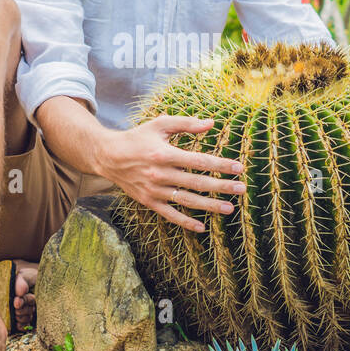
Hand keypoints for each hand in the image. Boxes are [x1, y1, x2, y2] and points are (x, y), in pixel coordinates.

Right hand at [98, 115, 244, 232]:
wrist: (107, 156)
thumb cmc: (137, 137)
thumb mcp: (159, 125)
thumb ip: (185, 124)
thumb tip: (211, 123)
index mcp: (164, 154)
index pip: (198, 160)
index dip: (220, 164)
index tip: (239, 168)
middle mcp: (160, 174)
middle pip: (197, 182)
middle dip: (222, 186)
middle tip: (242, 189)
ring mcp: (154, 190)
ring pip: (187, 200)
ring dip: (209, 205)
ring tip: (229, 208)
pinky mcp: (149, 201)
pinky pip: (169, 214)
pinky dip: (185, 222)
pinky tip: (201, 227)